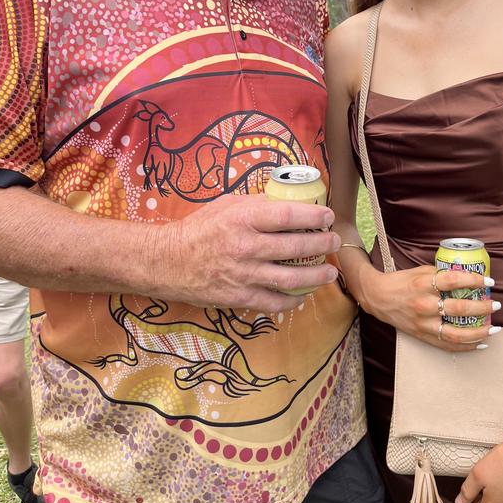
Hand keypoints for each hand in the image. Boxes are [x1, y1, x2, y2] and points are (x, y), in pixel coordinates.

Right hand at [153, 194, 340, 309]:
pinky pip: (273, 302)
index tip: (328, 216)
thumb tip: (288, 201)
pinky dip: (292, 300)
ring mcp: (243, 275)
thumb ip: (257, 204)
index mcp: (242, 219)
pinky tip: (303, 295)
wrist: (167, 261)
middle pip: (295, 246)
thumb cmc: (198, 229)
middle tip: (334, 241)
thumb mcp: (227, 205)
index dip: (313, 215)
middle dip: (322, 244)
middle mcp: (245, 247)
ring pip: (290, 278)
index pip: (287, 215)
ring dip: (316, 276)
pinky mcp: (239, 297)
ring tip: (330, 272)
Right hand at [356, 264, 499, 350]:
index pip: (454, 281)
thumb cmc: (401, 281)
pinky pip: (448, 345)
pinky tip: (480, 343)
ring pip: (456, 334)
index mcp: (424, 284)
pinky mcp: (422, 336)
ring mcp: (423, 323)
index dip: (474, 281)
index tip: (490, 282)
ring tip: (493, 328)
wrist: (378, 297)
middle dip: (482, 307)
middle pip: (459, 309)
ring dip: (479, 332)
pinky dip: (466, 346)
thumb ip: (441, 274)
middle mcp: (424, 304)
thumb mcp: (420, 271)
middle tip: (496, 305)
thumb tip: (467, 276)